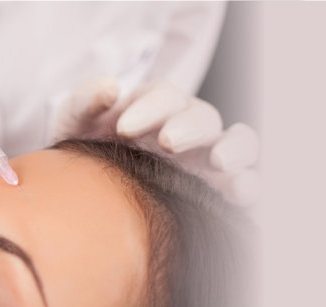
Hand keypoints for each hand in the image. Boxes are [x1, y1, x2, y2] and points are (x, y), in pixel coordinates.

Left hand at [53, 75, 260, 206]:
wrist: (83, 200)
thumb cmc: (85, 152)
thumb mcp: (75, 125)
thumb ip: (85, 101)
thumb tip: (109, 87)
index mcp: (158, 107)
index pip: (165, 97)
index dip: (150, 108)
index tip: (123, 128)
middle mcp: (189, 130)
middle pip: (204, 117)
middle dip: (188, 126)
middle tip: (166, 142)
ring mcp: (208, 161)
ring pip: (240, 143)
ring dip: (235, 148)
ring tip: (218, 160)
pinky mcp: (220, 193)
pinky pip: (246, 183)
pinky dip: (249, 183)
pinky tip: (240, 191)